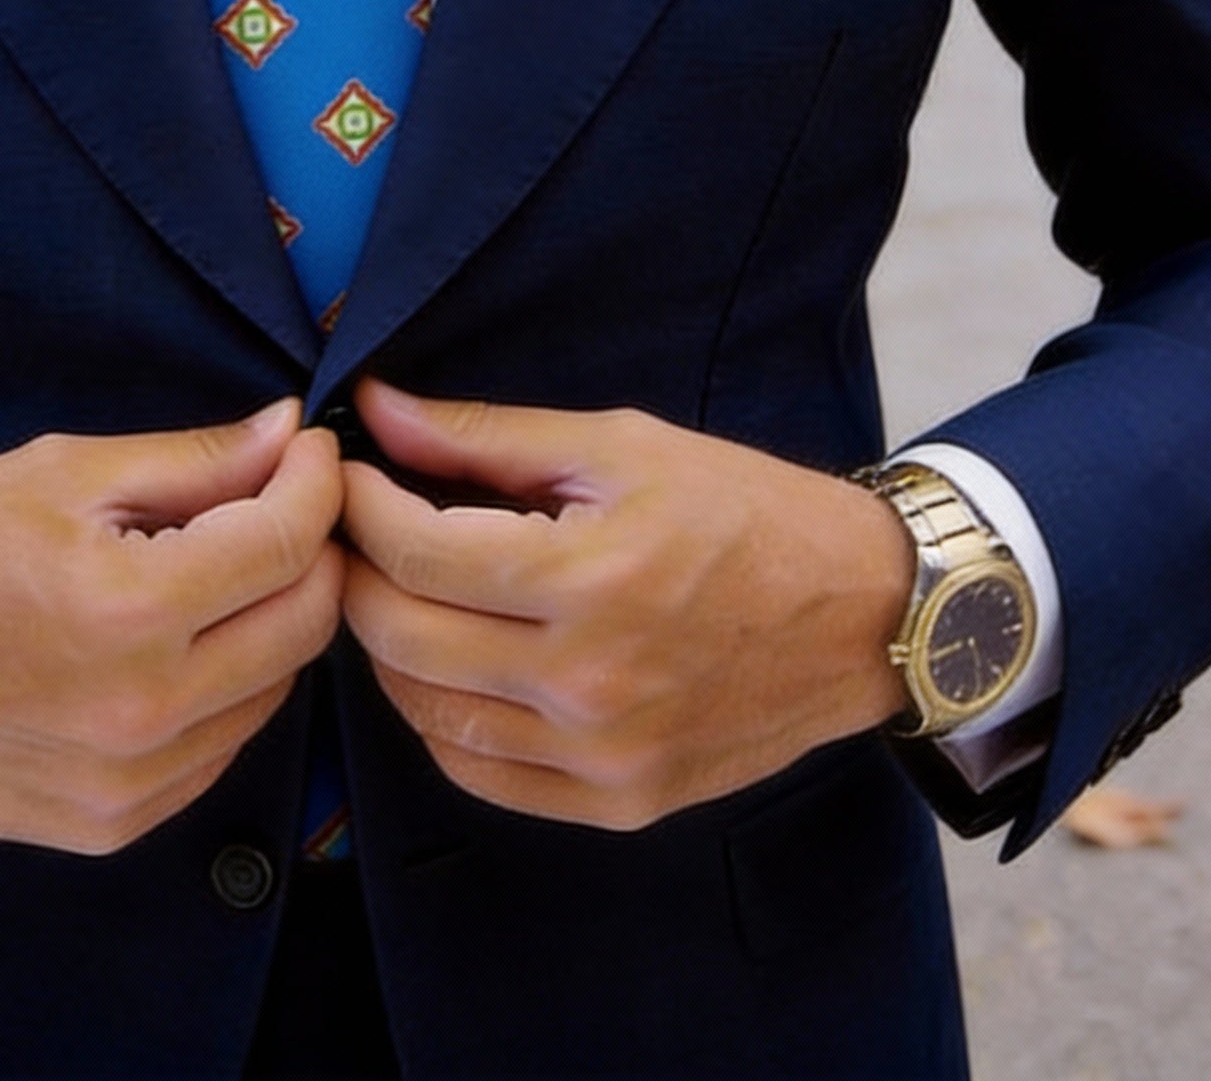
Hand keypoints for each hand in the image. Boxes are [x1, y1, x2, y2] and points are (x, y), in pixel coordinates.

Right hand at [0, 399, 343, 854]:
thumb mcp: (62, 473)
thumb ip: (192, 460)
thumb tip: (288, 432)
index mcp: (127, 608)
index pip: (286, 543)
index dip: (316, 483)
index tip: (310, 451)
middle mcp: (143, 709)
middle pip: (305, 623)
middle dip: (312, 549)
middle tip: (281, 502)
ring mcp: (131, 782)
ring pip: (275, 690)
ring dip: (272, 620)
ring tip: (220, 569)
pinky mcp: (114, 825)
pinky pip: (220, 748)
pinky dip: (226, 687)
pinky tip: (178, 643)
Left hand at [340, 381, 913, 830]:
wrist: (864, 613)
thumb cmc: (744, 511)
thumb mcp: (619, 446)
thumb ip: (486, 436)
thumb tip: (376, 409)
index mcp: (590, 580)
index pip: (415, 551)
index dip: (360, 504)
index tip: (346, 472)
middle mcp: (589, 683)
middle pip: (402, 637)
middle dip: (357, 572)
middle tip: (355, 528)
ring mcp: (603, 756)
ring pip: (426, 714)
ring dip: (389, 647)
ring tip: (398, 589)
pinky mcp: (618, 802)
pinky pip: (480, 773)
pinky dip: (440, 719)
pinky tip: (449, 663)